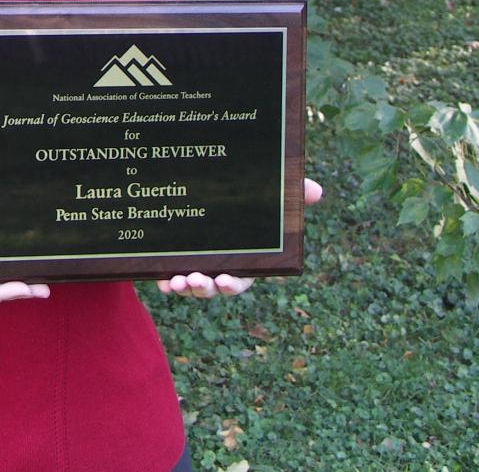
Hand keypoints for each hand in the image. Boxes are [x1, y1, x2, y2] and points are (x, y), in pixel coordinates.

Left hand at [156, 178, 324, 298]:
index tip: (227, 280)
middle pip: (214, 286)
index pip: (241, 278)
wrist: (209, 191)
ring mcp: (198, 267)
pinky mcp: (177, 262)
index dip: (234, 283)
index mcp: (243, 260)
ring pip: (192, 285)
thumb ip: (292, 192)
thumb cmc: (249, 201)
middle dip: (205, 288)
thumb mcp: (268, 195)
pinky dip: (166, 282)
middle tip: (196, 280)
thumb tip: (317, 190)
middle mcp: (220, 268)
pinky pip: (170, 278)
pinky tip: (161, 281)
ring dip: (185, 287)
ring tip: (178, 282)